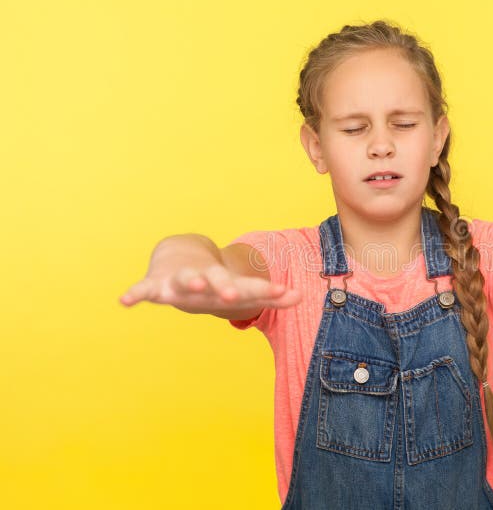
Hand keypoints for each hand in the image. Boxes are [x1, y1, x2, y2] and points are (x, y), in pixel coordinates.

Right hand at [119, 263, 301, 314]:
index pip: (250, 288)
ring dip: (188, 282)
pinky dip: (135, 294)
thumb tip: (302, 298)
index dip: (266, 291)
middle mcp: (204, 280)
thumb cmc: (214, 281)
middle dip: (225, 287)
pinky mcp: (155, 283)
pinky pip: (143, 289)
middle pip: (217, 282)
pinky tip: (124, 302)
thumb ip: (268, 297)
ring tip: (191, 284)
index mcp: (225, 284)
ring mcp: (179, 280)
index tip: (285, 293)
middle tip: (233, 294)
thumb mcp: (239, 290)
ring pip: (184, 281)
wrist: (178, 256)